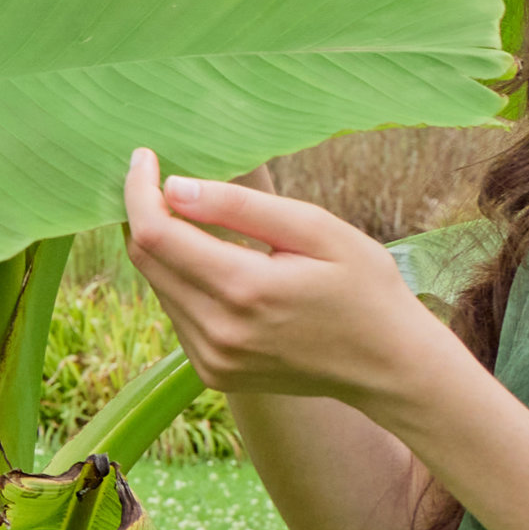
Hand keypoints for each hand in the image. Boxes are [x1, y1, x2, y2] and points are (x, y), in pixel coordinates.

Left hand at [116, 147, 444, 410]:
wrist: (390, 367)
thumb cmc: (365, 287)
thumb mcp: (317, 230)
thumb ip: (241, 207)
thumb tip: (173, 188)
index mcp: (244, 290)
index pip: (156, 234)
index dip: (138, 191)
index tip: (145, 157)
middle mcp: (218, 331)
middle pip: (146, 259)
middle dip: (144, 212)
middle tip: (164, 179)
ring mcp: (213, 359)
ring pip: (157, 286)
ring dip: (164, 248)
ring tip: (198, 220)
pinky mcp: (214, 373)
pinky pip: (176, 313)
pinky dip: (182, 280)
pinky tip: (216, 265)